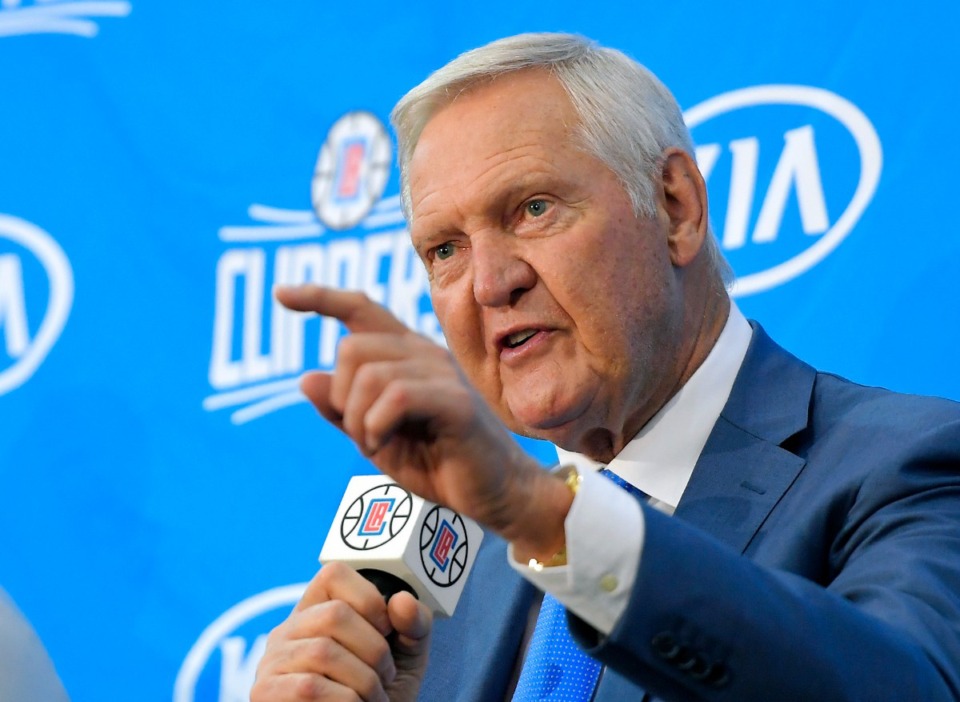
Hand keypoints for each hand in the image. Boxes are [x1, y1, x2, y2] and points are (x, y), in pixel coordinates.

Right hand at [250, 563, 431, 701]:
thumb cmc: (379, 693)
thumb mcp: (406, 654)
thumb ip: (414, 623)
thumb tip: (401, 601)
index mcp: (316, 611)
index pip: (333, 574)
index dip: (369, 597)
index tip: (386, 630)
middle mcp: (288, 631)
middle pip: (334, 614)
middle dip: (374, 648)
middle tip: (386, 674)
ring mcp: (272, 662)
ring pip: (324, 652)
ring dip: (364, 680)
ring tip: (373, 697)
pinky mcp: (266, 693)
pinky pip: (310, 688)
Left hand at [276, 284, 571, 559]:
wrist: (493, 494)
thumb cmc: (438, 462)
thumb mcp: (374, 437)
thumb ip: (342, 410)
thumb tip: (306, 378)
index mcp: (405, 355)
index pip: (361, 309)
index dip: (320, 298)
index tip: (282, 294)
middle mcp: (424, 353)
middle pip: (353, 347)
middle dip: (341, 397)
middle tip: (360, 432)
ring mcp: (442, 373)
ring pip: (370, 374)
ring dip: (358, 420)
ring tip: (376, 444)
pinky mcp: (455, 401)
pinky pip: (395, 397)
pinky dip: (376, 426)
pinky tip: (385, 444)